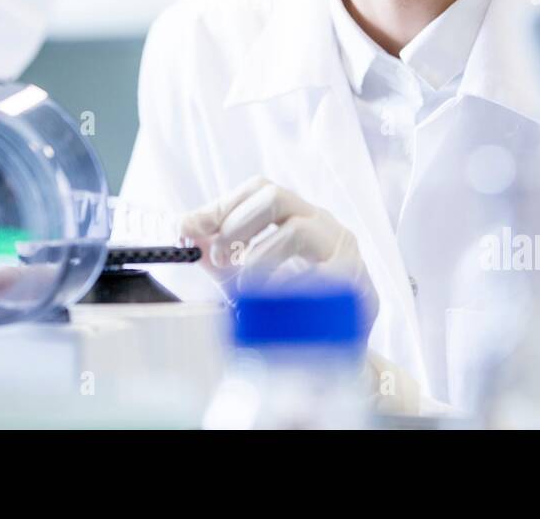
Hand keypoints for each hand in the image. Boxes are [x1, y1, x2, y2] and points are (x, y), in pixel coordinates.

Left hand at [180, 176, 379, 329]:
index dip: (221, 205)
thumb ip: (217, 254)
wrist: (338, 351)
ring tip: (244, 288)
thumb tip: (182, 230)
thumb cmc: (291, 304)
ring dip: (258, 257)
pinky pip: (319, 275)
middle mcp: (321, 223)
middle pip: (277, 196)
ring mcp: (343, 250)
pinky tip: (273, 303)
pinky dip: (287, 287)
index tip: (189, 228)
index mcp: (297, 215)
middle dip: (237, 224)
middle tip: (218, 257)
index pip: (259, 188)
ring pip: (297, 231)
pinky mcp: (357, 282)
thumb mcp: (247, 275)